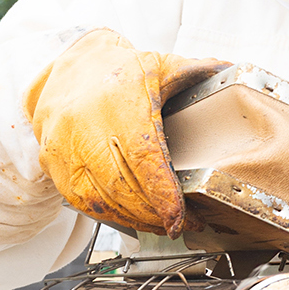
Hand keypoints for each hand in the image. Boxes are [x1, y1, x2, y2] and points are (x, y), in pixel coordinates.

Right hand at [24, 28, 225, 236]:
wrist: (66, 68)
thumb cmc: (119, 72)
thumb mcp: (161, 65)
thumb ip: (199, 72)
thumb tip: (234, 72)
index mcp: (118, 104)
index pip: (142, 158)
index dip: (163, 194)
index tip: (182, 217)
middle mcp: (85, 128)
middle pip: (124, 188)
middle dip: (156, 214)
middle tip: (186, 224)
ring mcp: (64, 150)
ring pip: (103, 200)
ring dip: (136, 219)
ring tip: (164, 225)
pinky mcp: (53, 166)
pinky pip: (83, 203)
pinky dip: (112, 215)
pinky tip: (134, 218)